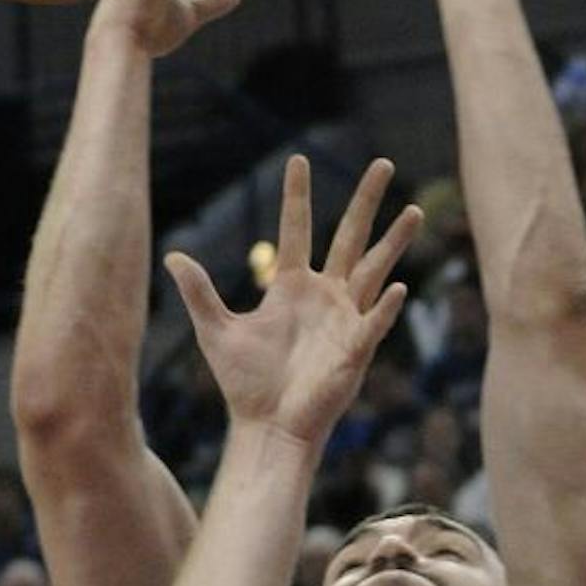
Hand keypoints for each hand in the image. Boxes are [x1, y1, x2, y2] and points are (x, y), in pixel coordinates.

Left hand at [166, 157, 419, 447]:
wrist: (265, 426)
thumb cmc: (244, 384)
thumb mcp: (216, 330)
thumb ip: (200, 292)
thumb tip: (172, 255)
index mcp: (292, 286)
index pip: (297, 229)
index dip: (297, 196)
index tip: (298, 159)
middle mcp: (325, 295)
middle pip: (349, 236)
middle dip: (365, 201)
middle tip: (383, 162)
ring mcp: (344, 319)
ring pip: (374, 269)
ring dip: (393, 241)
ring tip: (412, 209)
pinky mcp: (355, 349)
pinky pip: (374, 322)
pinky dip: (384, 307)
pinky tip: (399, 288)